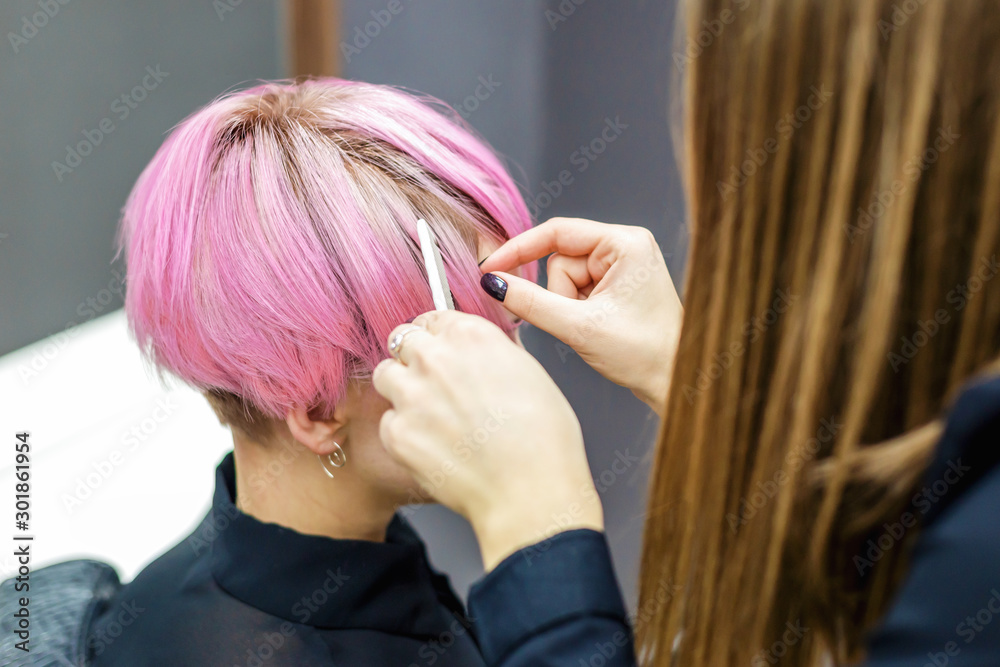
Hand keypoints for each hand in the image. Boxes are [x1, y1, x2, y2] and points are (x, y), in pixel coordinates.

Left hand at [372, 312, 602, 570]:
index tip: (438, 348)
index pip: (433, 317)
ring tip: (428, 415)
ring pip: (385, 375)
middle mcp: (435, 358)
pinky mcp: (396, 433)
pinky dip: (403, 432)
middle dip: (413, 357)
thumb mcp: (531, 375)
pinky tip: (432, 447)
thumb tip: (483, 350)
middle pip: (401, 340)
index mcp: (471, 336)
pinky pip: (388, 422)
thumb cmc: (543, 441)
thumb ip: (496, 353)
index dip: (436, 335)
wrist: (529, 492)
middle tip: (431, 382)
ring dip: (401, 389)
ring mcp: (411, 395)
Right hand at [480, 217, 681, 415]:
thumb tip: (494, 283)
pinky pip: (576, 292)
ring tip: (594, 328)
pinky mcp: (617, 286)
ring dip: (567, 307)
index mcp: (625, 243)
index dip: (519, 250)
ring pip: (564, 280)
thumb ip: (531, 303)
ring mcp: (622, 267)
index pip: (557, 233)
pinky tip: (597, 328)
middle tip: (580, 322)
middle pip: (559, 261)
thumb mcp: (579, 327)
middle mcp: (625, 247)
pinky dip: (575, 312)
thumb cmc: (643, 353)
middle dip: (559, 296)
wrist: (674, 381)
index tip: (489, 268)